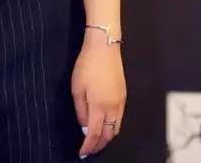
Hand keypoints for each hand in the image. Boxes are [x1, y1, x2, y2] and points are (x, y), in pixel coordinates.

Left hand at [71, 31, 126, 158]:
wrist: (104, 47)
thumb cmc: (87, 65)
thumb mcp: (77, 88)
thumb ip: (81, 110)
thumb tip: (85, 127)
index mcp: (100, 106)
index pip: (95, 134)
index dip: (89, 146)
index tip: (82, 153)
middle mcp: (113, 107)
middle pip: (109, 135)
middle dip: (99, 145)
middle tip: (90, 149)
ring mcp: (121, 101)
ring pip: (116, 128)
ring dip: (107, 137)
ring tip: (96, 139)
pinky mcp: (124, 95)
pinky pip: (119, 118)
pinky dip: (112, 126)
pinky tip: (104, 124)